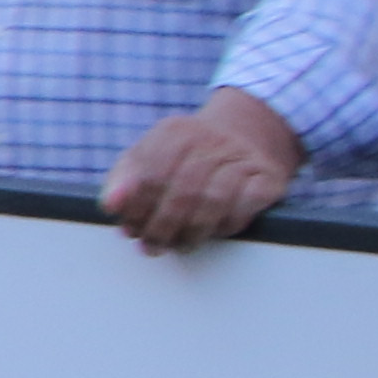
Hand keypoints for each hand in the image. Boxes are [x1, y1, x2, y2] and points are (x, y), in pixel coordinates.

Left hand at [104, 87, 299, 254]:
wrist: (247, 132)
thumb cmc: (185, 156)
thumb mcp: (147, 158)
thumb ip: (122, 181)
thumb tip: (111, 206)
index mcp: (172, 132)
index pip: (148, 176)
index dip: (137, 210)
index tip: (130, 230)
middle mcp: (208, 138)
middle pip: (180, 192)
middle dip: (162, 227)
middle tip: (153, 246)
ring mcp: (241, 156)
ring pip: (213, 202)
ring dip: (192, 232)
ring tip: (180, 245)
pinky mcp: (266, 176)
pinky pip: (245, 207)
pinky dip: (226, 225)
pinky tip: (214, 231)